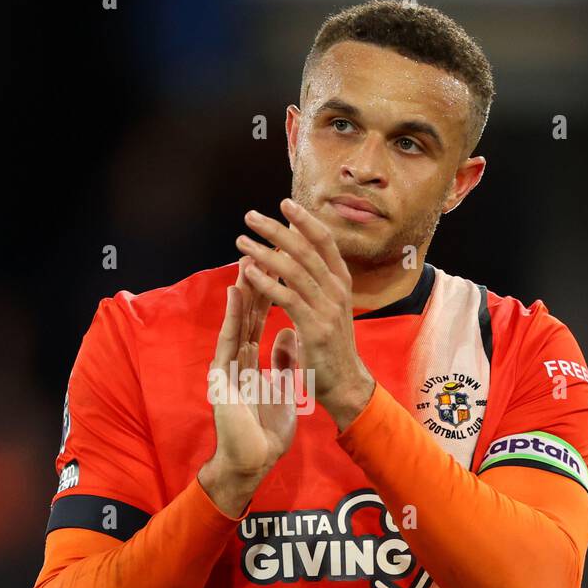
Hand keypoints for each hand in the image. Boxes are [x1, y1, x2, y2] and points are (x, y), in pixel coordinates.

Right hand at [199, 263, 300, 516]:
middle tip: (261, 251)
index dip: (269, 292)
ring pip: (235, 321)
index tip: (277, 265)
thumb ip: (283, 362)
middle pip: (246, 314)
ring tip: (248, 259)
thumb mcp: (282, 391)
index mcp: (249, 362)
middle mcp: (235, 359)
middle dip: (255, 283)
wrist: (252, 462)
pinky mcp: (221, 377)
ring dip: (242, 290)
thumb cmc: (264, 434)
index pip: (259, 320)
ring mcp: (227, 366)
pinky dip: (232, 316)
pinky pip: (228, 341)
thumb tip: (288, 334)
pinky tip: (236, 293)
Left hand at [236, 198, 375, 430]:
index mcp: (341, 283)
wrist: (346, 384)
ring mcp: (327, 308)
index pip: (324, 241)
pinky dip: (266, 282)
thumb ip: (315, 285)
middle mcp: (337, 290)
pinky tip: (248, 272)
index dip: (305, 220)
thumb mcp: (330, 309)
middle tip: (251, 216)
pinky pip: (287, 298)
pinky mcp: (314, 328)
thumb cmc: (332, 347)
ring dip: (264, 252)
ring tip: (241, 242)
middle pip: (305, 248)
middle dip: (277, 229)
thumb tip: (294, 263)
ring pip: (293, 269)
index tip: (285, 203)